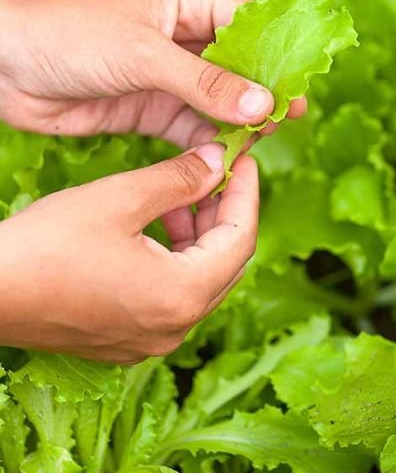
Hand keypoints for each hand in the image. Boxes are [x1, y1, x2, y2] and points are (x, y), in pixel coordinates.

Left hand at [0, 0, 304, 149]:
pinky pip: (198, 127)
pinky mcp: (156, 107)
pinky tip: (229, 160)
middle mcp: (189, 33)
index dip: (279, 56)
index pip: (253, 24)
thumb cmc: (68, 37)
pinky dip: (213, 144)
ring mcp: (175, 73)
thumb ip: (207, 84)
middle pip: (246, 66)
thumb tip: (265, 106)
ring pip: (226, 102)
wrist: (1, 68)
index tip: (302, 89)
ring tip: (258, 144)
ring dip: (241, 124)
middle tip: (286, 122)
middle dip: (264, 94)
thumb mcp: (144, 57)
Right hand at [0, 143, 258, 363]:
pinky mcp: (125, 341)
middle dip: (225, 214)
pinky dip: (174, 260)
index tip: (243, 159)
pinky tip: (157, 226)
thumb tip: (218, 161)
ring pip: (199, 281)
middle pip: (226, 264)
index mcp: (183, 296)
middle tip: (219, 172)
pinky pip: (170, 297)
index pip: (241, 238)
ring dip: (198, 235)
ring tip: (183, 193)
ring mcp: (150, 341)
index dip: (246, 193)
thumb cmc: (44, 246)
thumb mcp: (120, 198)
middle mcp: (175, 329)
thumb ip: (179, 179)